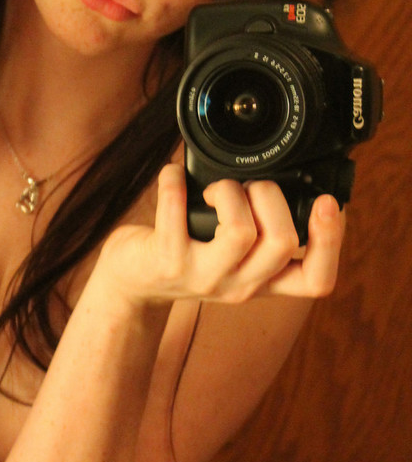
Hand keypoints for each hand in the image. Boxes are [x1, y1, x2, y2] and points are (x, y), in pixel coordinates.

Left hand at [100, 163, 344, 306]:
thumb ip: (261, 231)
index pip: (317, 279)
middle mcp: (239, 285)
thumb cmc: (186, 255)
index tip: (329, 203)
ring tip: (215, 189)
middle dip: (271, 196)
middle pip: (282, 242)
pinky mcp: (167, 261)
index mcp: (263, 281)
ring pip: (240, 231)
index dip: (331, 241)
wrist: (131, 284)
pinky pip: (176, 212)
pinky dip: (175, 182)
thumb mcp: (233, 256)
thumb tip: (287, 177)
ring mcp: (203, 276)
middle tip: (249, 187)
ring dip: (229, 191)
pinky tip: (173, 176)